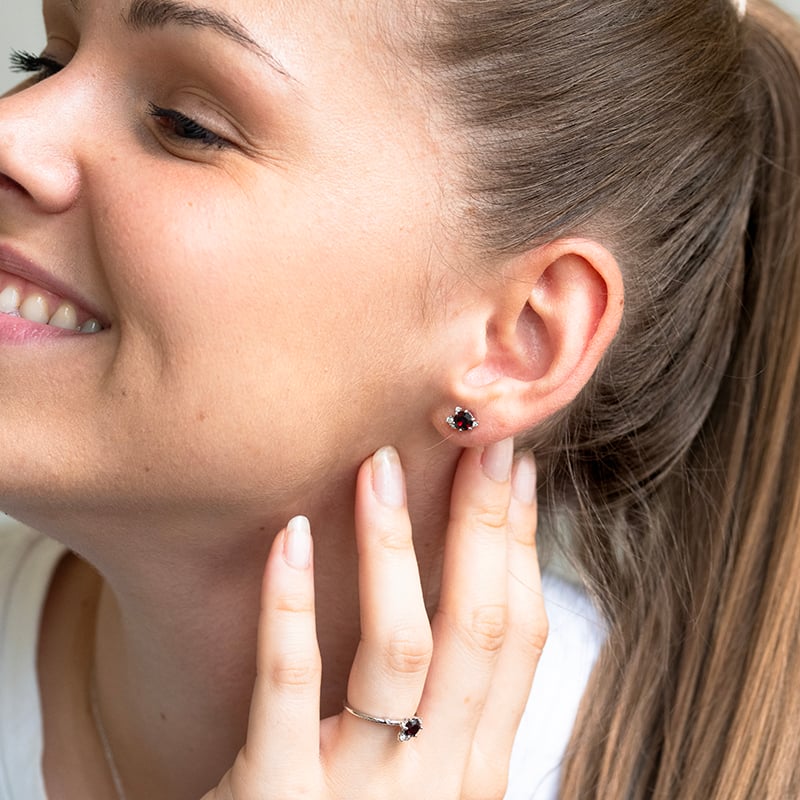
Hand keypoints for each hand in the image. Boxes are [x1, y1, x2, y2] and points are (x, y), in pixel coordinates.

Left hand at [204, 439, 545, 799]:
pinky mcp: (278, 796)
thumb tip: (475, 595)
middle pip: (477, 630)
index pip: (519, 640)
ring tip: (381, 466)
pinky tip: (290, 536)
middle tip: (481, 437)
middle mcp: (438, 778)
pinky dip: (291, 605)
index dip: (524, 548)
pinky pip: (289, 687)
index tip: (520, 473)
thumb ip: (451, 708)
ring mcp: (362, 790)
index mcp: (477, 766)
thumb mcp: (427, 779)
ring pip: (399, 648)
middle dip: (486, 526)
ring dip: (394, 548)